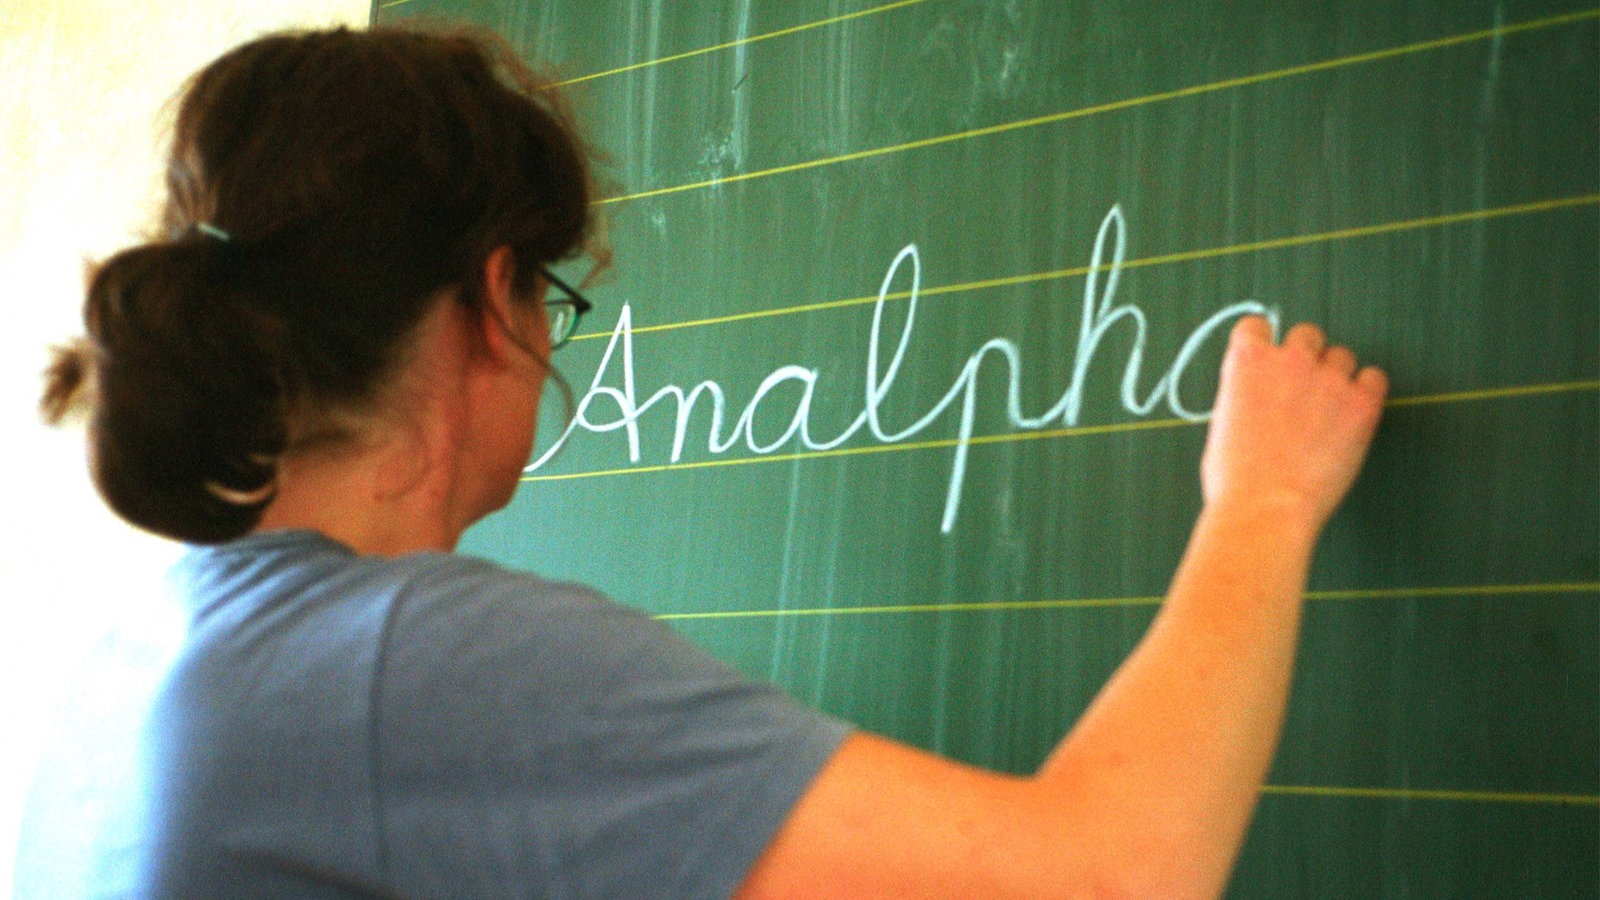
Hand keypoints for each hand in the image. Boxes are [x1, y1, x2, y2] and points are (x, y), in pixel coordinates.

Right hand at [1200, 317, 1387, 528]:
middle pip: (1306, 335)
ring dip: (1336, 376)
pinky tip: (1353, 415)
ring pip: (1342, 356)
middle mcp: (1288, 360)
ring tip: (1328, 413)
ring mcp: (1328, 378)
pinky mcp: (1361, 402)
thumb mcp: (1224, 423)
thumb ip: (1246, 394)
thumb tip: (1262, 394)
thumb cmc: (1235, 479)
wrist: (1265, 508)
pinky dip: (1367, 391)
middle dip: (1305, 359)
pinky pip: (1375, 378)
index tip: (1269, 360)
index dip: (1263, 343)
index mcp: (1246, 362)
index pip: (1257, 326)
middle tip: (1302, 392)